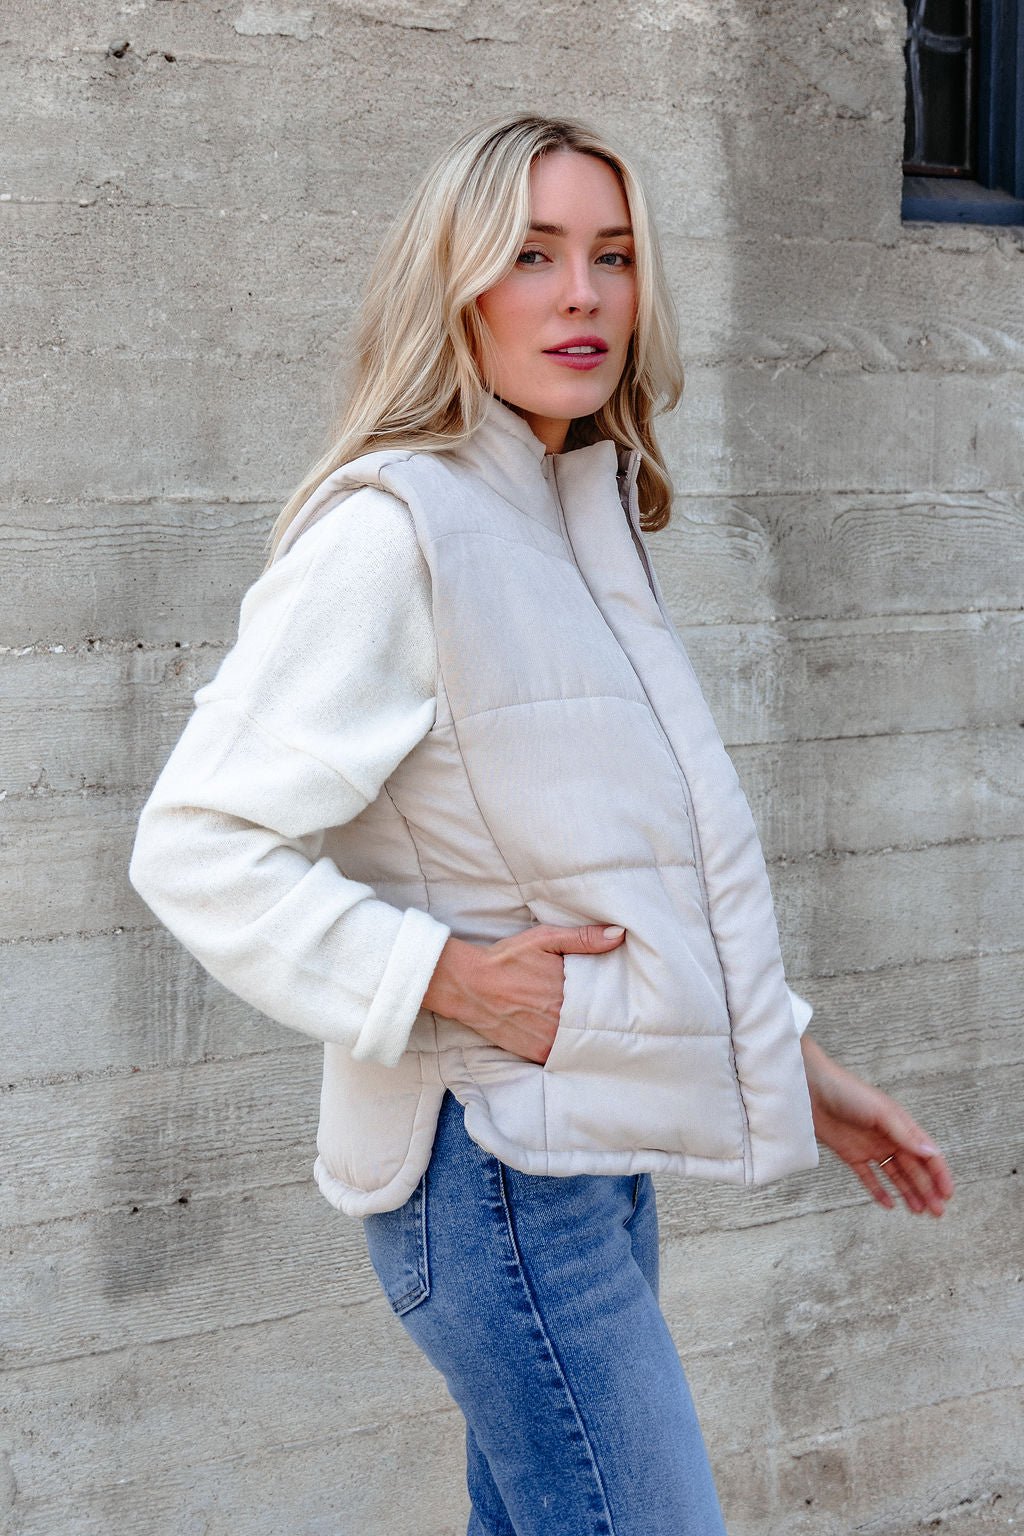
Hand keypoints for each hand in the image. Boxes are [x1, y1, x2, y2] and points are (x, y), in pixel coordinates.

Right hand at [421, 923, 625, 1063]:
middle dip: (598, 1016)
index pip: (605, 998)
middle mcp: (563, 1018)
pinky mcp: (537, 1052)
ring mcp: (550, 1038)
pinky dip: (568, 1049)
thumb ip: (583, 938)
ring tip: (587, 1026)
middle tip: (604, 1011)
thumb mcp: (544, 938)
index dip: (610, 997)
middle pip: (594, 1021)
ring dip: (585, 1035)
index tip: (615, 995)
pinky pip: (563, 1056)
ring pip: (581, 1041)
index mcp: (569, 989)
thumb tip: (618, 935)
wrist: (468, 984)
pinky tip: (570, 1040)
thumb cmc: (506, 958)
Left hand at [800, 1035, 954, 1216]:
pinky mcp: (851, 1154)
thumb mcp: (880, 1112)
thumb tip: (931, 1153)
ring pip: (895, 1175)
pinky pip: (868, 1177)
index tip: (947, 1194)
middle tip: (937, 1213)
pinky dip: (879, 1191)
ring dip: (909, 1192)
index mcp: (901, 1125)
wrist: (810, 1089)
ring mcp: (870, 1147)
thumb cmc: (847, 1092)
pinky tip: (890, 1205)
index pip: (927, 1153)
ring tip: (920, 1212)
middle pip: (914, 1168)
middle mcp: (889, 1138)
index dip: (939, 1174)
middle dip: (927, 1190)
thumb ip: (905, 1134)